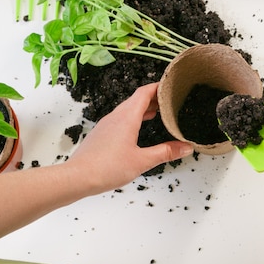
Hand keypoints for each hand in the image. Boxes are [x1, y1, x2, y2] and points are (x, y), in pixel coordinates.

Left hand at [64, 82, 193, 193]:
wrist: (77, 178)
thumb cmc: (107, 168)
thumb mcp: (142, 161)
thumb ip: (165, 152)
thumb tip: (186, 147)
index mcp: (127, 117)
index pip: (144, 92)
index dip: (158, 86)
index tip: (170, 85)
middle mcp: (116, 117)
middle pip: (136, 99)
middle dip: (153, 97)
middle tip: (168, 100)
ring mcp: (106, 125)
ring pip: (127, 109)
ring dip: (142, 108)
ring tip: (157, 113)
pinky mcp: (101, 134)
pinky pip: (119, 119)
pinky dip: (132, 118)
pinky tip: (136, 130)